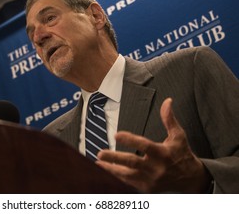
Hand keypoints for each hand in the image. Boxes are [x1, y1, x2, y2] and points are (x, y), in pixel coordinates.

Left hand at [96, 98, 211, 192]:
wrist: (191, 180)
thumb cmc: (182, 154)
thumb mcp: (178, 136)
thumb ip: (169, 119)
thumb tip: (167, 101)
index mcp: (163, 153)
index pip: (144, 145)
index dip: (130, 140)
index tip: (116, 135)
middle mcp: (156, 168)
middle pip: (132, 162)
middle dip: (115, 158)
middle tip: (100, 153)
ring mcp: (151, 179)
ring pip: (128, 175)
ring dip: (111, 169)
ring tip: (98, 162)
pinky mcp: (147, 187)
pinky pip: (129, 183)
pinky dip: (117, 177)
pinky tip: (106, 170)